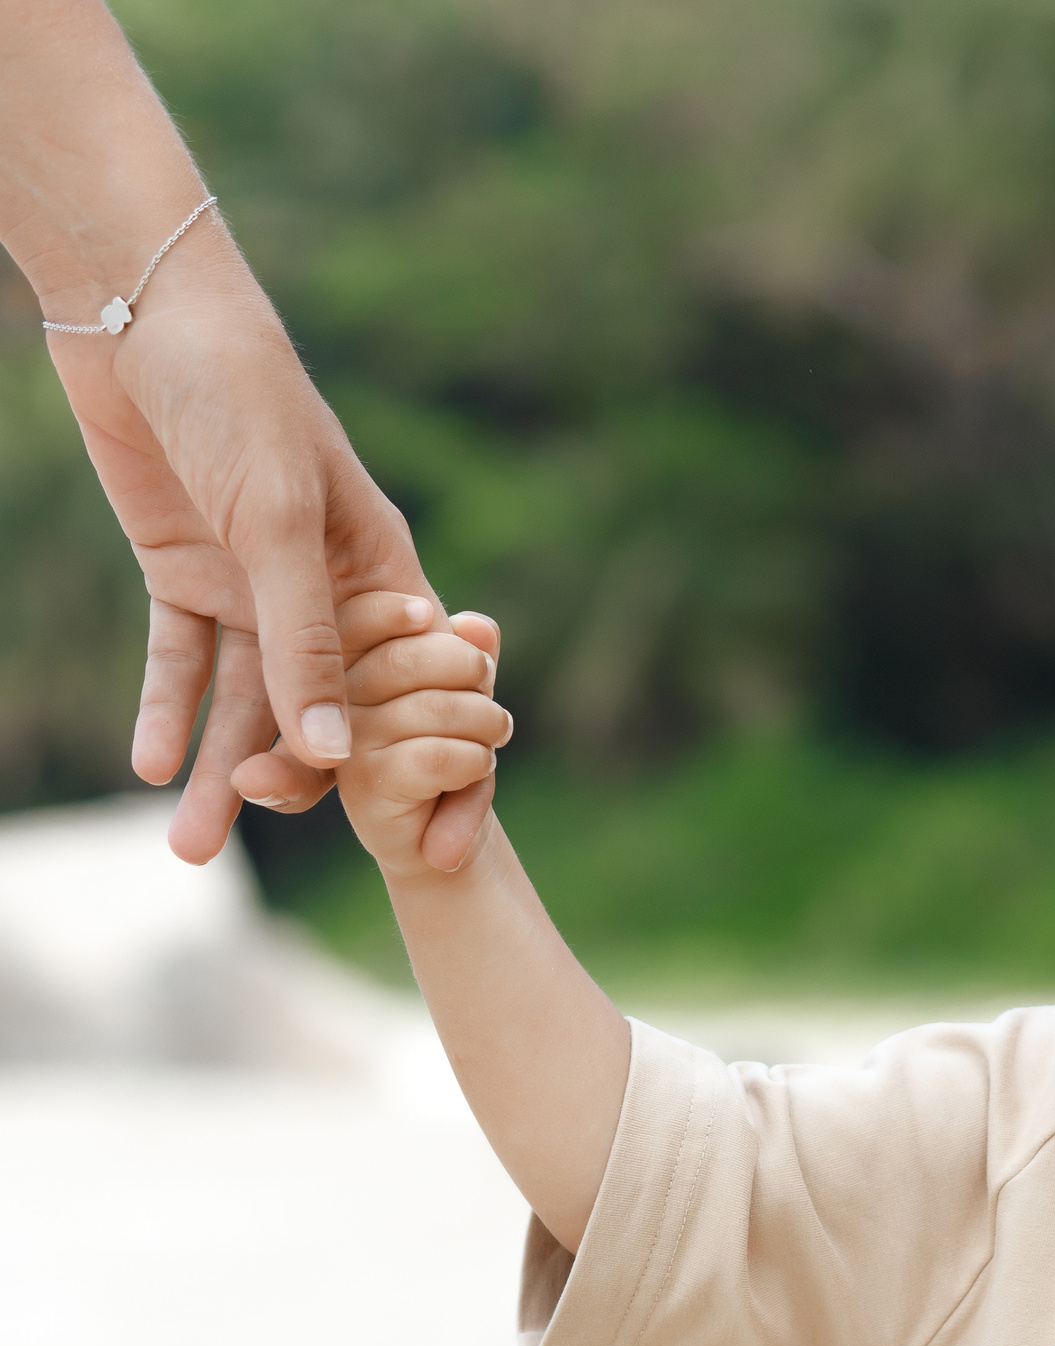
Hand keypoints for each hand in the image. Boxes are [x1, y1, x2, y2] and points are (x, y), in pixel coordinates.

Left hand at [47, 231, 494, 865]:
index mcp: (384, 577)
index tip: (426, 852)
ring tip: (188, 842)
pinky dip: (169, 707)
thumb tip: (330, 755)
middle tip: (232, 840)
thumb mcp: (279, 523)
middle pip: (325, 713)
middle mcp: (326, 591)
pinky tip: (149, 761)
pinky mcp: (186, 569)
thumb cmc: (241, 400)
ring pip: (247, 698)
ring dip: (217, 766)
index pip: (423, 698)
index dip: (436, 775)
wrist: (144, 311)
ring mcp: (254, 583)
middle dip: (291, 785)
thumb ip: (305, 641)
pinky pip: (183, 659)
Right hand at [335, 591, 509, 879]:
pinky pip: (438, 755)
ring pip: (435, 708)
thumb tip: (477, 627)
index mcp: (344, 663)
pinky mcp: (363, 783)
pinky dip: (476, 761)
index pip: (364, 617)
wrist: (446, 832)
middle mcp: (331, 700)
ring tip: (490, 742)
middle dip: (472, 674)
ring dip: (487, 725)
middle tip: (493, 708)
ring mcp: (341, 742)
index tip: (452, 633)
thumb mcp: (465, 689)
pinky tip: (475, 769)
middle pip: (409, 658)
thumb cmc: (452, 746)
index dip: (408, 615)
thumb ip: (471, 651)